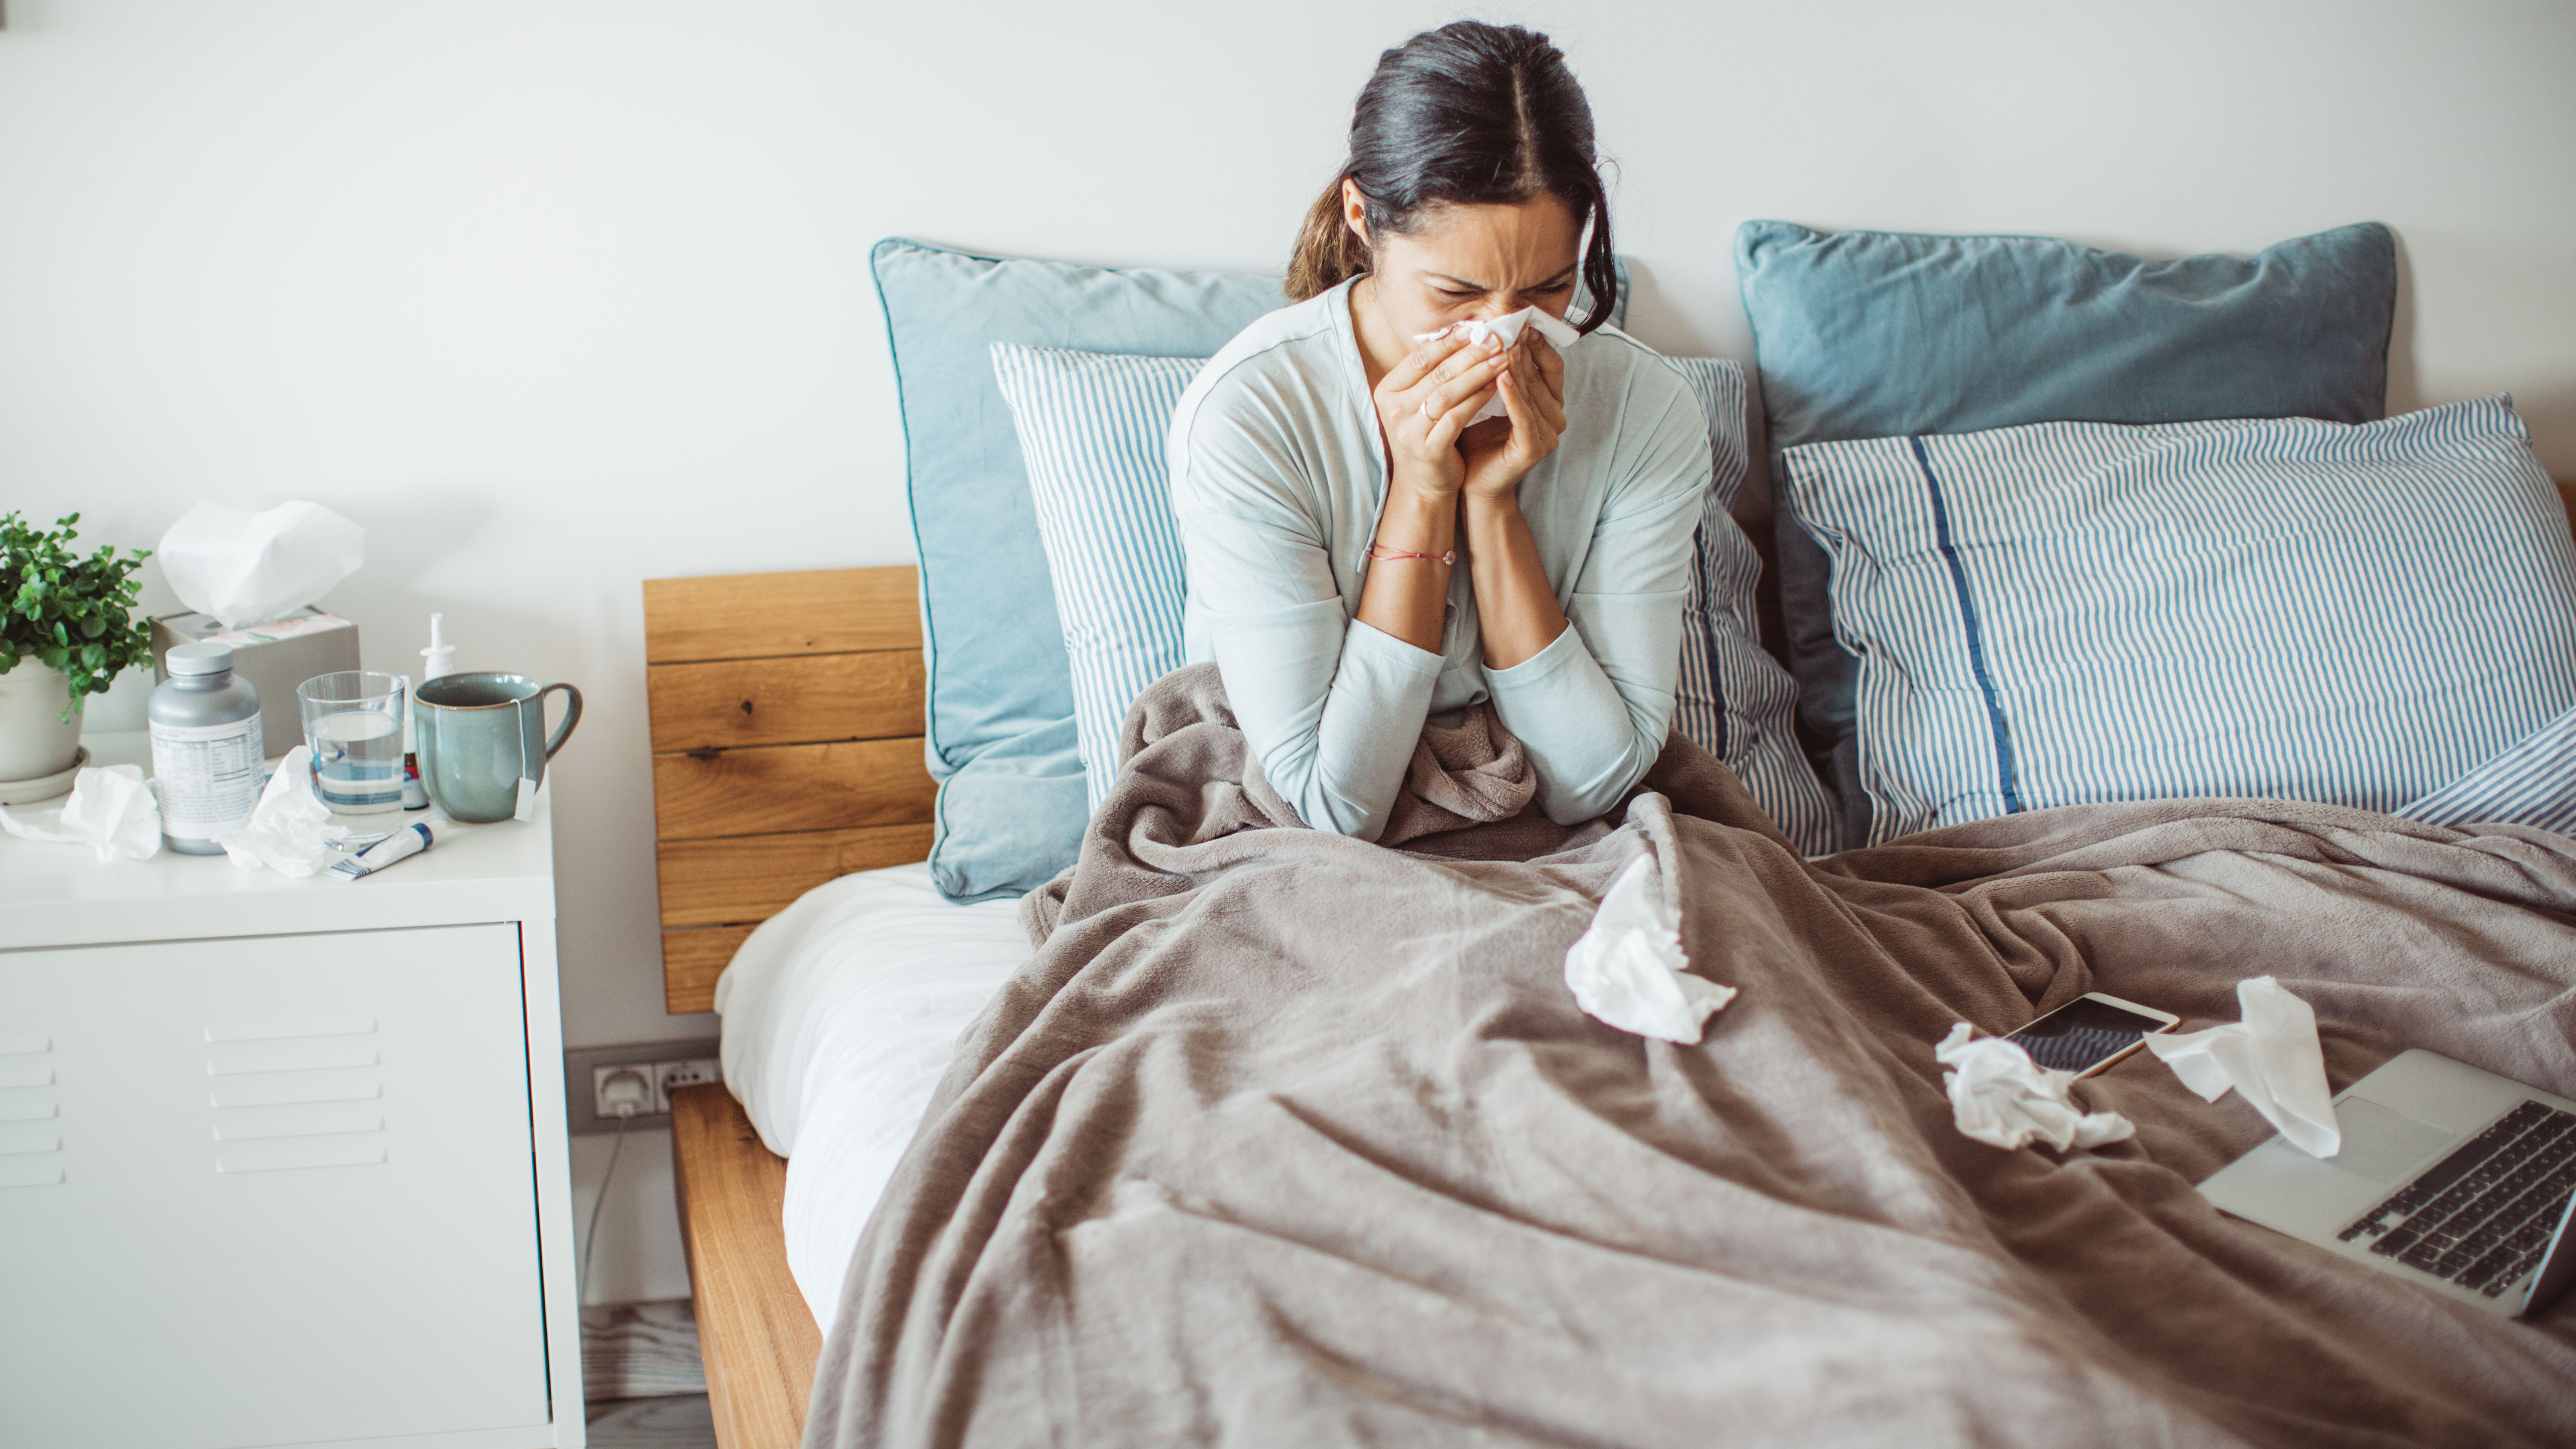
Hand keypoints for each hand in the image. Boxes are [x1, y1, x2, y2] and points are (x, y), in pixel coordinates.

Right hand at [1369, 328, 1516, 504]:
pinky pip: (1457, 417)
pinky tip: (1495, 388)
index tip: (1475, 328)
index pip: (1420, 358)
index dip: (1449, 341)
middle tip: (1496, 339)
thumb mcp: (1419, 402)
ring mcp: (1409, 430)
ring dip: (1477, 373)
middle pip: (1436, 373)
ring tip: (1501, 359)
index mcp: (1387, 392)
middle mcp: (1393, 410)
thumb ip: (1432, 374)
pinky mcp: (1428, 449)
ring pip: (1447, 393)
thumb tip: (1463, 333)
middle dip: (1469, 354)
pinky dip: (1477, 400)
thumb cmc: (1426, 435)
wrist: (1423, 484)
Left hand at [1458, 331, 1565, 502]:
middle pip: (1541, 376)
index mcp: (1549, 404)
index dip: (1537, 344)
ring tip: (1502, 343)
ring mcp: (1548, 435)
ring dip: (1518, 367)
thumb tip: (1489, 334)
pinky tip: (1500, 376)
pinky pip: (1523, 416)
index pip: (1550, 366)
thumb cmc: (1477, 439)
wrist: (1472, 483)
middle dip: (1524, 350)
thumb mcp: (1488, 399)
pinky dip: (1512, 396)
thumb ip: (1497, 372)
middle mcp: (1555, 418)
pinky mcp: (1533, 449)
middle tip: (1510, 325)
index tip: (1520, 321)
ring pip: (1532, 393)